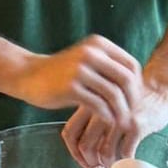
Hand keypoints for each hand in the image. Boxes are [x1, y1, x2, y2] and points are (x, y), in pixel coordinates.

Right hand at [12, 34, 140, 123]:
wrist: (29, 75)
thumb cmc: (61, 72)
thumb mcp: (86, 60)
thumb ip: (108, 67)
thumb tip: (136, 85)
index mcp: (98, 44)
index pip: (131, 65)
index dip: (138, 85)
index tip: (135, 101)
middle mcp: (91, 52)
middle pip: (126, 80)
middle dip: (133, 101)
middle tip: (132, 115)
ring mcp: (80, 69)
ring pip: (113, 94)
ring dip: (121, 112)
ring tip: (121, 123)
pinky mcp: (71, 87)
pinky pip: (98, 105)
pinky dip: (107, 116)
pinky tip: (107, 123)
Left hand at [62, 77, 167, 167]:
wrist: (160, 89)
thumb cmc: (133, 100)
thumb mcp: (106, 104)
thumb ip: (93, 120)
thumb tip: (83, 149)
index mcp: (90, 103)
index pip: (70, 132)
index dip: (73, 151)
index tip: (82, 159)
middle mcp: (102, 110)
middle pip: (85, 145)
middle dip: (90, 162)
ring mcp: (119, 118)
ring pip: (104, 152)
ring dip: (108, 165)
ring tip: (113, 166)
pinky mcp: (136, 125)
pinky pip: (125, 153)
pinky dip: (125, 162)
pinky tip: (127, 161)